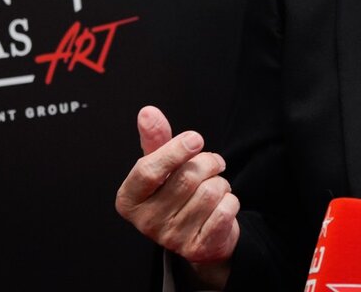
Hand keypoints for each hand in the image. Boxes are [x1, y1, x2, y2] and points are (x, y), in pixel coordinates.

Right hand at [115, 106, 239, 285]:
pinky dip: (230, 201)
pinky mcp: (197, 249)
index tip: (195, 139)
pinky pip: (224, 211)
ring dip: (221, 182)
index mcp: (130, 198)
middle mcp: (146, 222)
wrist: (199, 233)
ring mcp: (171, 239)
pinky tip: (221, 204)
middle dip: (208, 162)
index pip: (148, 170)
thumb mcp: (162, 164)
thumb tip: (148, 112)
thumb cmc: (176, 192)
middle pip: (186, 178)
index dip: (175, 150)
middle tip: (212, 163)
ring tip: (215, 186)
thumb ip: (155, 138)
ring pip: (209, 193)